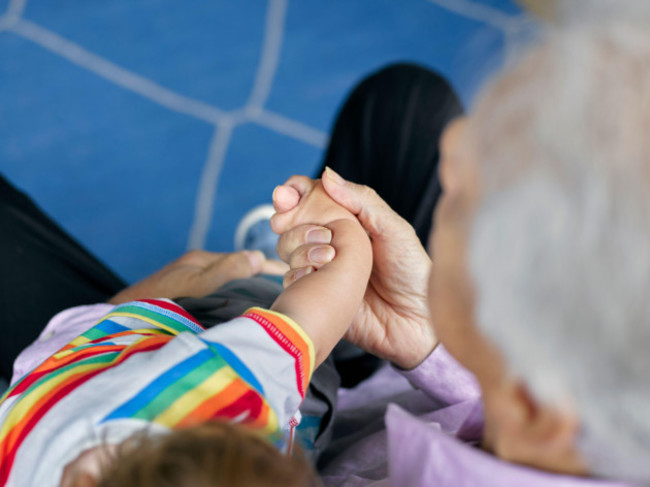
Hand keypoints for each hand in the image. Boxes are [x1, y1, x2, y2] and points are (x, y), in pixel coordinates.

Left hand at [108, 250, 286, 303]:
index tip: (295, 278)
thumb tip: (257, 256)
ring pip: (229, 285)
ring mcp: (190, 284)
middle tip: (291, 295)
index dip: (270, 268)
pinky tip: (242, 317)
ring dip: (248, 293)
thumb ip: (226, 271)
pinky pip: (218, 297)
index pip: (246, 259)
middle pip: (239, 271)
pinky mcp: (184, 300)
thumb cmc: (156, 305)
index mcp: (201, 260)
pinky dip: (234, 303)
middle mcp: (196, 268)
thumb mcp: (195, 287)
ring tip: (273, 308)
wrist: (119, 325)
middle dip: (263, 280)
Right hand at [273, 168, 437, 369]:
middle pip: (291, 222)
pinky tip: (316, 275)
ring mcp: (322, 270)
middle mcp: (331, 243)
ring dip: (297, 245)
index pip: (312, 199)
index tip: (286, 194)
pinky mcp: (316, 296)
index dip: (294, 193)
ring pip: (287, 249)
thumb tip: (326, 175)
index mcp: (349, 222)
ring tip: (326, 255)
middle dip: (288, 217)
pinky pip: (291, 280)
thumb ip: (362, 201)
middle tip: (291, 220)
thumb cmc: (412, 272)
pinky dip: (297, 273)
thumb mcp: (394, 230)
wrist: (417, 322)